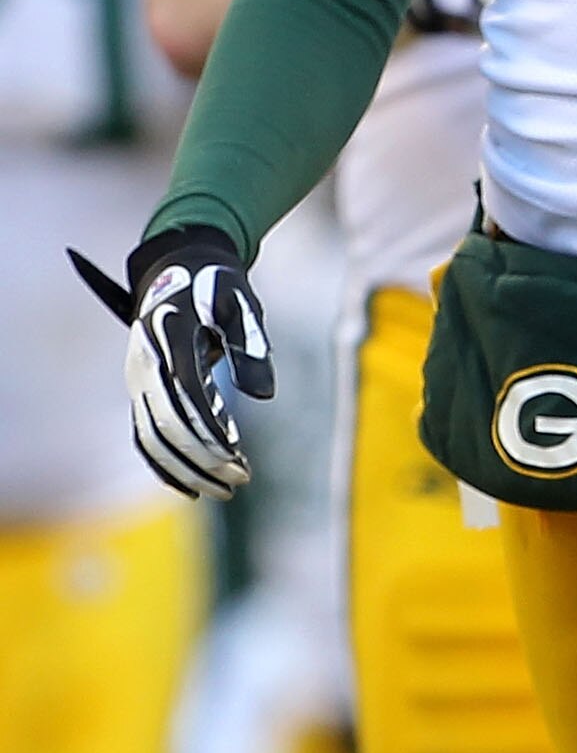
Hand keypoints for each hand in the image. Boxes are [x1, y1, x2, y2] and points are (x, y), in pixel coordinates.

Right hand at [70, 226, 273, 499]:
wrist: (179, 263)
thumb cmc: (217, 283)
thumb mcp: (241, 302)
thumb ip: (249, 344)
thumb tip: (263, 397)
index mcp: (168, 335)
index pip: (187, 395)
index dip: (211, 431)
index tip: (239, 456)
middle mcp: (145, 362)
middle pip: (167, 425)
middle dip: (203, 459)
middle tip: (241, 480)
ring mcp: (137, 378)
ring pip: (152, 438)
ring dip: (186, 470)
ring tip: (224, 489)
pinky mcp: (140, 390)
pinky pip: (145, 435)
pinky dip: (164, 465)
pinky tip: (192, 488)